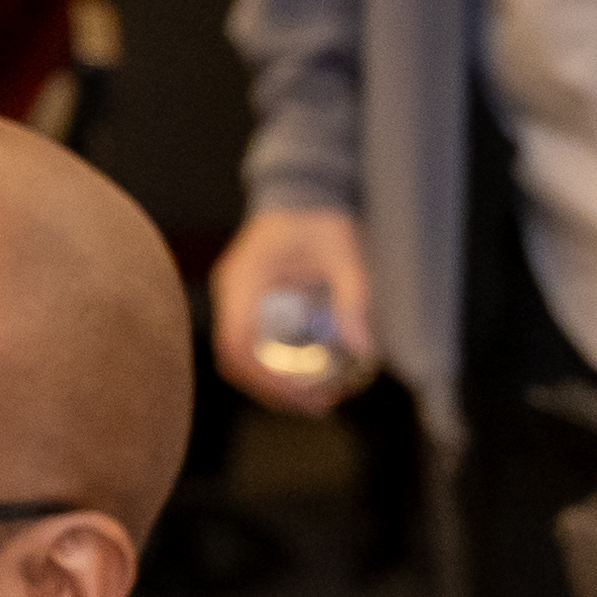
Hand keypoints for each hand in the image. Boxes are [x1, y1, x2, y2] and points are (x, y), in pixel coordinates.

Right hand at [210, 206, 373, 418]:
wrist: (302, 190)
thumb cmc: (319, 216)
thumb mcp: (343, 255)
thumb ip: (352, 300)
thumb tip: (363, 349)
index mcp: (244, 281)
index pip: (237, 343)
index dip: (266, 376)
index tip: (303, 393)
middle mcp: (232, 294)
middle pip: (234, 360)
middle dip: (272, 390)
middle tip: (316, 407)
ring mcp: (237, 300)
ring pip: (240, 358)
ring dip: (273, 383)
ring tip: (315, 400)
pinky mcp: (249, 304)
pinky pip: (252, 346)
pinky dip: (276, 367)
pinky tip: (306, 377)